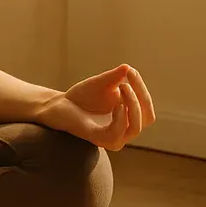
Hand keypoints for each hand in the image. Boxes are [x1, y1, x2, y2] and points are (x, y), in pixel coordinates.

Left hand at [37, 64, 156, 150]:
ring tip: (123, 87)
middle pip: (146, 118)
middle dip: (141, 97)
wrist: (59, 105)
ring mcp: (112, 137)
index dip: (142, 90)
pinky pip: (116, 133)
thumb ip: (115, 77)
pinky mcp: (98, 138)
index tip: (131, 71)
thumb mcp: (102, 83)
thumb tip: (128, 68)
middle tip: (129, 78)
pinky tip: (118, 104)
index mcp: (130, 119)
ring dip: (133, 105)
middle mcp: (124, 131)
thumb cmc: (83, 96)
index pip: (147, 108)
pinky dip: (121, 118)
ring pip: (135, 127)